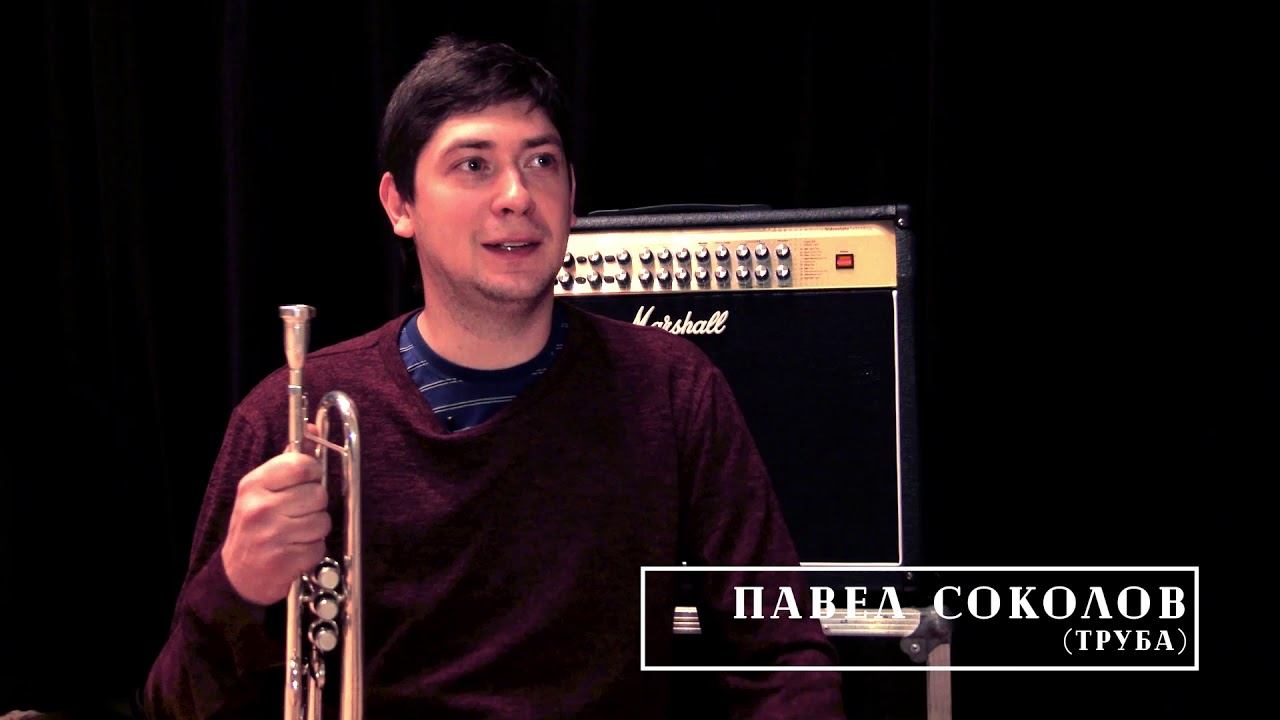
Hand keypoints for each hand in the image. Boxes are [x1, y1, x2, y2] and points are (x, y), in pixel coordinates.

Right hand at [221, 425, 329, 604]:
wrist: (236, 575)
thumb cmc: (255, 526)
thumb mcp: (263, 488)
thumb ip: (290, 459)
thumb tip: (312, 429)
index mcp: (255, 484)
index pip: (303, 465)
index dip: (312, 474)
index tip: (305, 483)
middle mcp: (260, 507)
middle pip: (318, 494)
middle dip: (315, 506)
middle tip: (296, 514)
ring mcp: (270, 536)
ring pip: (322, 522)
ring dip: (315, 531)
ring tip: (295, 534)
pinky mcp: (282, 561)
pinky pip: (318, 548)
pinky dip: (312, 552)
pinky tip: (294, 551)